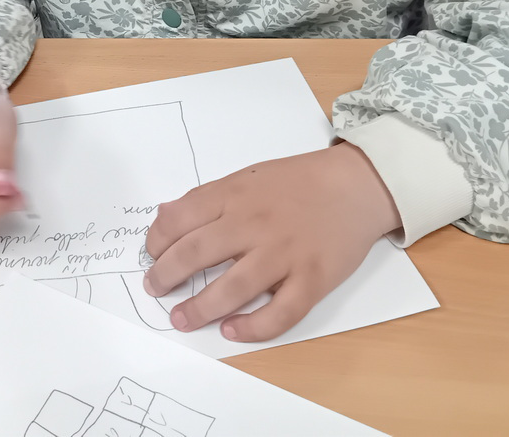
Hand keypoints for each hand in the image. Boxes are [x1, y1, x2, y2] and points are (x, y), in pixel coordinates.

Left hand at [143, 143, 401, 341]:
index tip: (151, 253)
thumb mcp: (248, 176)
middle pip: (198, 253)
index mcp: (235, 193)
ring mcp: (285, 252)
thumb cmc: (299, 181)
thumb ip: (209, 198)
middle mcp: (255, 222)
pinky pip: (281, 312)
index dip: (157, 239)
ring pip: (234, 287)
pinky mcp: (314, 279)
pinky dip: (253, 327)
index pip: (182, 217)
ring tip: (179, 318)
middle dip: (167, 274)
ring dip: (200, 308)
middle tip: (153, 288)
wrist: (357, 185)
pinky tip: (231, 331)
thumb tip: (165, 215)